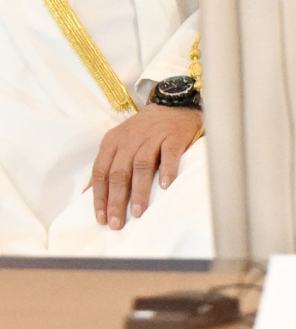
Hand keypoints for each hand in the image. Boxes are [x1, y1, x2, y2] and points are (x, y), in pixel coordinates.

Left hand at [90, 106, 201, 229]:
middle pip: (119, 173)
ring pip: (141, 166)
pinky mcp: (174, 136)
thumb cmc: (146, 130)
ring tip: (137, 212)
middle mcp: (130, 139)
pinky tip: (165, 187)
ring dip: (139, 191)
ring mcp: (153, 136)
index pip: (101, 172)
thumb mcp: (120, 143)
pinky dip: (167, 170)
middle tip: (117, 222)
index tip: (101, 218)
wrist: (175, 105)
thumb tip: (87, 193)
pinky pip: (169, 154)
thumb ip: (106, 165)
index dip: (100, 197)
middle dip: (116, 200)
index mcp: (112, 142)